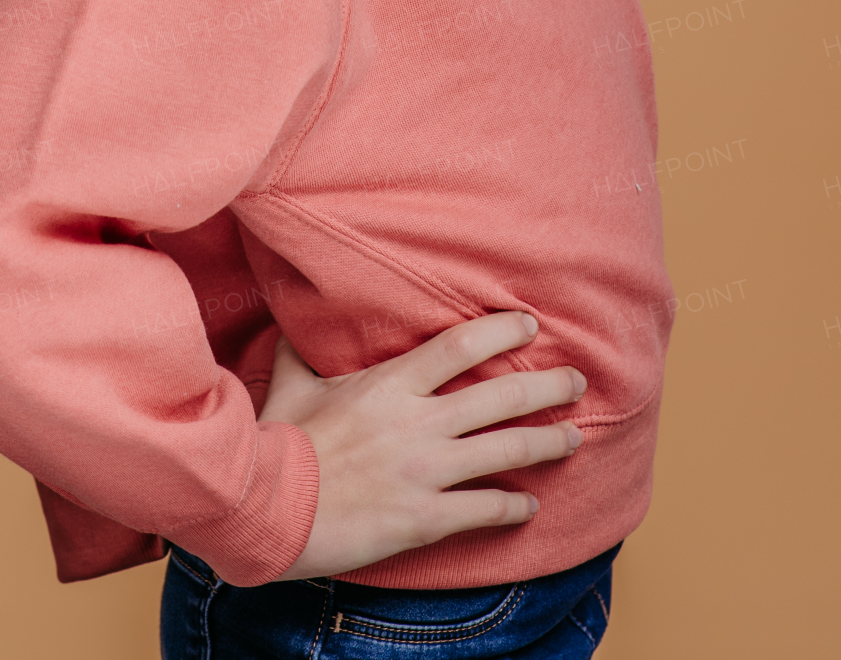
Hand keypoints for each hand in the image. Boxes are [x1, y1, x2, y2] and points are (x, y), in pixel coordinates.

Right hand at [258, 311, 584, 580]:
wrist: (266, 509)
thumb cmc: (279, 442)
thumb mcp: (291, 384)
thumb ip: (302, 350)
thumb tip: (293, 321)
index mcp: (390, 384)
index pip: (460, 346)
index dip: (501, 330)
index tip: (529, 324)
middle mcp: (418, 423)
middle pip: (500, 398)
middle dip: (546, 388)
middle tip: (575, 380)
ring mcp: (424, 472)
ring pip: (505, 451)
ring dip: (547, 443)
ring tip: (574, 439)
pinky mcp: (423, 518)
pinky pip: (484, 509)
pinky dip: (514, 507)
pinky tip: (530, 506)